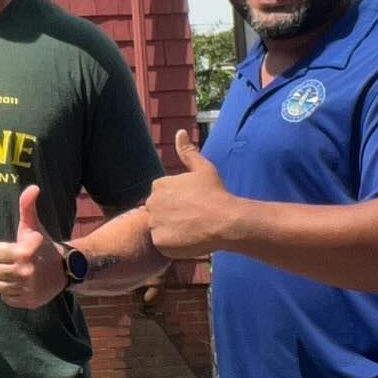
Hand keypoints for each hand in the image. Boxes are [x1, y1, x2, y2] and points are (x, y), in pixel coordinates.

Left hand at [0, 183, 65, 308]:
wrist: (64, 269)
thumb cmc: (42, 246)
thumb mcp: (34, 226)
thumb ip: (28, 206)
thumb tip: (33, 187)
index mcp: (24, 252)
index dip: (1, 250)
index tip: (12, 249)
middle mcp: (25, 271)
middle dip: (2, 265)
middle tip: (14, 262)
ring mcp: (27, 288)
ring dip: (5, 280)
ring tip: (18, 273)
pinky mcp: (28, 301)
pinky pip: (6, 298)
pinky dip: (11, 293)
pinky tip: (21, 285)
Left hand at [145, 130, 236, 258]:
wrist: (226, 220)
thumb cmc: (216, 193)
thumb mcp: (203, 168)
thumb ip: (187, 152)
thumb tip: (179, 132)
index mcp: (159, 185)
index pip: (161, 198)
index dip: (177, 203)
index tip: (192, 205)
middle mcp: (152, 203)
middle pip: (157, 214)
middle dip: (171, 217)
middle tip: (192, 219)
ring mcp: (154, 223)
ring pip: (159, 229)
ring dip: (171, 231)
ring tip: (191, 229)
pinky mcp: (159, 242)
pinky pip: (162, 245)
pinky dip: (172, 245)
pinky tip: (188, 240)